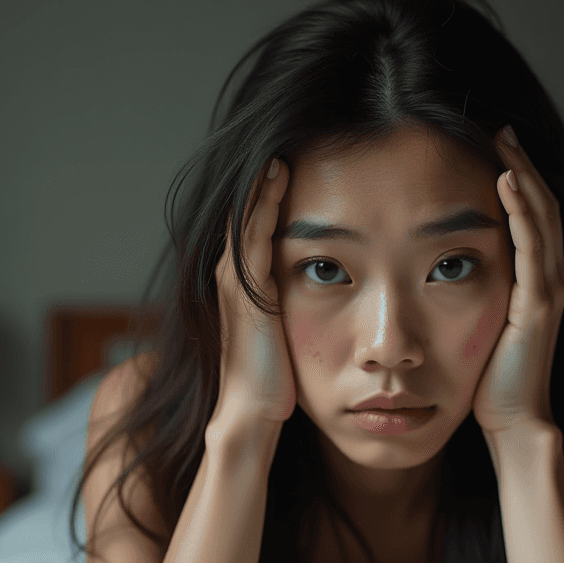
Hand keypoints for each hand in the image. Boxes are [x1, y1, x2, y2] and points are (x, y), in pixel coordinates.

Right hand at [209, 156, 296, 430]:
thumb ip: (292, 311)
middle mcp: (234, 281)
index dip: (269, 201)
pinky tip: (276, 178)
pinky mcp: (246, 293)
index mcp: (245, 290)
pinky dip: (262, 205)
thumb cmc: (274, 385)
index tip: (291, 170)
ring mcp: (235, 285)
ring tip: (278, 153)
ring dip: (261, 186)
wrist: (252, 415)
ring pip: (246, 221)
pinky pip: (252, 237)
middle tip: (283, 147)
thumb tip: (329, 298)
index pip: (254, 232)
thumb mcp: (286, 337)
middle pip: (245, 219)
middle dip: (262, 186)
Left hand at [471, 126, 563, 437]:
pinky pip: (532, 245)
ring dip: (523, 174)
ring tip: (502, 140)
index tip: (492, 147)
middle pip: (542, 205)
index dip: (517, 179)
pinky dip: (520, 209)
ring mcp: (550, 290)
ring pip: (542, 216)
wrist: (510, 421)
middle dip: (522, 164)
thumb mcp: (480, 323)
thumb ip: (473, 291)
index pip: (533, 216)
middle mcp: (552, 279)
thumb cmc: (489, 380)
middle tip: (499, 128)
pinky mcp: (539, 304)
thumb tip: (437, 265)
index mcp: (539, 281)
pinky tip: (504, 180)